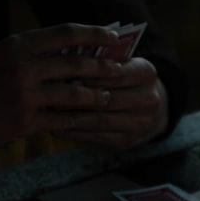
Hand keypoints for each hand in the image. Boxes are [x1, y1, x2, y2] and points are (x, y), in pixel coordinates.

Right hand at [0, 23, 123, 163]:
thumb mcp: (4, 57)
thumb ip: (37, 54)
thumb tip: (79, 52)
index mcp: (18, 45)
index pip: (67, 33)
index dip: (95, 34)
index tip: (114, 39)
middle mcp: (23, 67)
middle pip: (78, 64)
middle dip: (105, 69)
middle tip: (120, 72)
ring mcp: (25, 95)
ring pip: (76, 95)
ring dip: (97, 97)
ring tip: (107, 98)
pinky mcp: (26, 121)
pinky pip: (65, 120)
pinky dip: (80, 120)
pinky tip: (90, 120)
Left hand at [52, 57, 169, 147]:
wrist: (151, 109)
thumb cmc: (125, 80)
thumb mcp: (121, 63)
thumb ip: (100, 60)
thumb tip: (64, 60)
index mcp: (146, 73)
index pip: (112, 72)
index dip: (85, 73)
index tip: (59, 72)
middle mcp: (149, 99)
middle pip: (106, 97)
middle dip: (75, 96)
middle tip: (48, 93)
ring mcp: (141, 122)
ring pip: (99, 119)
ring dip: (71, 116)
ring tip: (48, 111)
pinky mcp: (130, 140)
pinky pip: (98, 137)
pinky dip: (75, 133)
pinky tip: (57, 128)